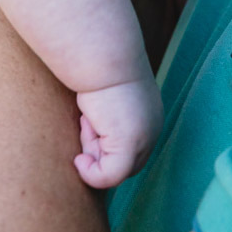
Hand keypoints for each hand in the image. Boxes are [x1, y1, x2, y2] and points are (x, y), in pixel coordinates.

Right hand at [75, 73, 163, 188]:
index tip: (88, 119)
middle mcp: (153, 129)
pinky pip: (109, 177)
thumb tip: (90, 140)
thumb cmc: (98, 67)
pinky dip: (91, 174)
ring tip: (86, 125)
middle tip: (86, 123)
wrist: (102, 53)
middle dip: (98, 150)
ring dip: (92, 153)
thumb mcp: (106, 99)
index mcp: (150, 115)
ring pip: (113, 169)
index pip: (130, 149)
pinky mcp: (129, 146)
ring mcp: (144, 139)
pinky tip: (79, 159)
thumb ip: (107, 120)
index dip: (103, 143)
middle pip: (123, 163)